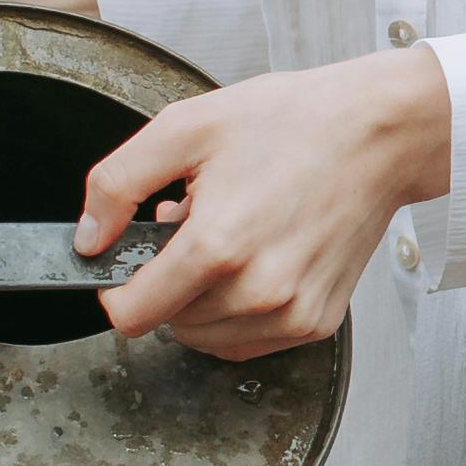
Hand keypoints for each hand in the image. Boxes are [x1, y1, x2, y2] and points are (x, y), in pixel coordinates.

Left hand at [75, 50, 448, 362]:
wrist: (379, 133)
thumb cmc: (293, 122)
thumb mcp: (185, 128)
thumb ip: (117, 184)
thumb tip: (86, 238)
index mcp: (218, 245)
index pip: (131, 314)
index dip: (116, 288)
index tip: (127, 262)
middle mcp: (257, 292)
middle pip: (168, 325)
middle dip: (169, 280)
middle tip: (199, 224)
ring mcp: (291, 313)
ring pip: (207, 339)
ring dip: (203, 300)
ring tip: (232, 238)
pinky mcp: (315, 323)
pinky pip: (247, 343)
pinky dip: (237, 312)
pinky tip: (256, 261)